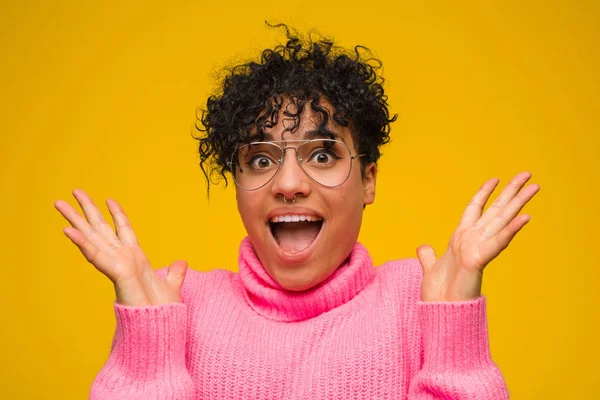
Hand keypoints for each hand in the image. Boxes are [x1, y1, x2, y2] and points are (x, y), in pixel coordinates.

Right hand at [54, 189, 187, 306]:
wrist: (160, 327)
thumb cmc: (161, 310)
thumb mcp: (171, 284)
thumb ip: (175, 272)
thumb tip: (181, 263)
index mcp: (135, 258)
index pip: (124, 230)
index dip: (117, 214)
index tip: (109, 199)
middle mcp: (122, 258)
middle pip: (100, 228)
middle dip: (86, 210)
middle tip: (73, 191)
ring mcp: (116, 265)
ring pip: (92, 237)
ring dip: (75, 220)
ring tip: (58, 204)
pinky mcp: (116, 273)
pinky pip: (95, 255)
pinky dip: (82, 243)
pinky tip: (68, 231)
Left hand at [416, 172, 539, 301]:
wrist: (441, 313)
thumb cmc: (439, 294)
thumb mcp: (430, 268)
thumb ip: (428, 256)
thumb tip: (422, 247)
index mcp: (461, 238)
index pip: (474, 209)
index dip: (484, 193)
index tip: (495, 179)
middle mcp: (473, 240)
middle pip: (496, 210)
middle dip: (511, 192)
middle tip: (528, 174)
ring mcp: (478, 249)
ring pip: (502, 220)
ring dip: (518, 203)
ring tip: (535, 187)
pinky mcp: (479, 261)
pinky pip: (497, 242)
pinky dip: (510, 230)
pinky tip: (525, 217)